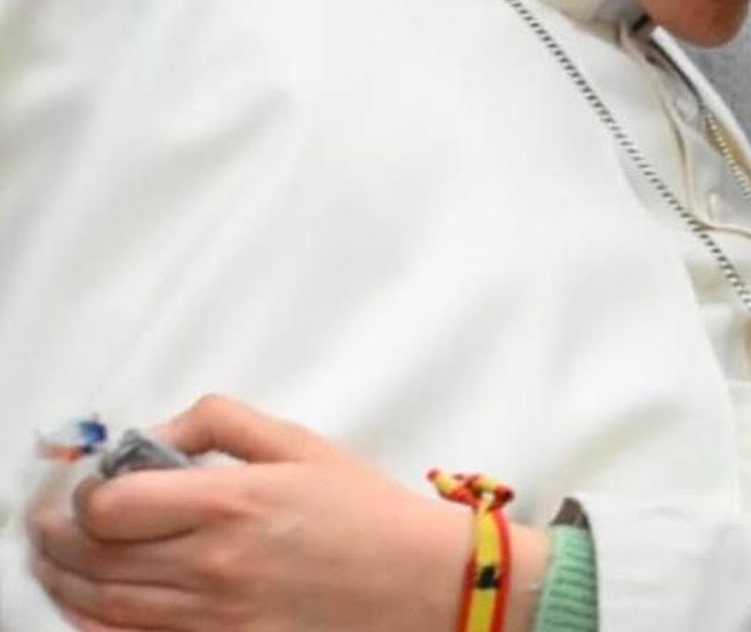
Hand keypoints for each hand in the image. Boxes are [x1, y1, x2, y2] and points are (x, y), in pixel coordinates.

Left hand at [28, 395, 548, 631]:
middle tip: (47, 525)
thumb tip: (159, 431)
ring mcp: (212, 617)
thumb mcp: (301, 444)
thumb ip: (223, 422)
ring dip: (64, 582)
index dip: (81, 495)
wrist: (420, 582)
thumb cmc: (366, 511)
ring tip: (56, 562)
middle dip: (55, 539)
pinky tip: (88, 606)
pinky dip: (95, 625)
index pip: (109, 505)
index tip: (86, 486)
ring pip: (101, 606)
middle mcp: (210, 564)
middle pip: (91, 558)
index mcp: (230, 502)